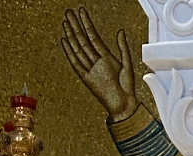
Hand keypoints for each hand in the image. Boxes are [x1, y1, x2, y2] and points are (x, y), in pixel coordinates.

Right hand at [62, 7, 137, 122]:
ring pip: (78, 49)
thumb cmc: (127, 88)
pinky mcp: (86, 78)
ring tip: (65, 23)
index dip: (87, 24)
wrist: (124, 105)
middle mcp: (97, 61)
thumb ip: (123, 48)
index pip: (94, 36)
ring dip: (71, 35)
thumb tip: (120, 31)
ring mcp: (91, 69)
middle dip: (76, 26)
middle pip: (83, 40)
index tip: (81, 12)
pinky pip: (76, 63)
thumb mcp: (127, 65)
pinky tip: (65, 41)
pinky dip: (69, 52)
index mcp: (106, 57)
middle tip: (69, 13)